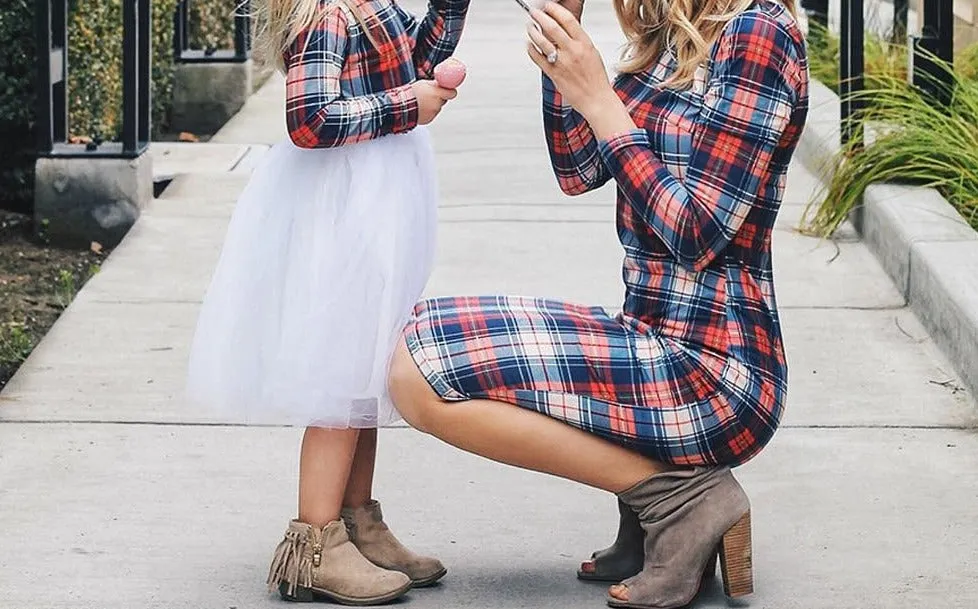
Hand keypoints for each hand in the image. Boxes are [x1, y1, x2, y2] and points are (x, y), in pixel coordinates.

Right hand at [412, 80, 457, 124]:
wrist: (401, 106)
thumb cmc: (411, 93)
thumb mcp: (423, 83)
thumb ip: (435, 84)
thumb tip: (441, 84)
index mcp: (437, 94)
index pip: (452, 93)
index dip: (449, 91)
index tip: (447, 90)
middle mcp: (437, 104)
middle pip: (444, 100)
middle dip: (439, 97)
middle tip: (430, 95)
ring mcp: (434, 113)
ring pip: (437, 107)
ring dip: (433, 105)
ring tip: (422, 101)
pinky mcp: (429, 119)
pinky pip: (432, 114)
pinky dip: (428, 111)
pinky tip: (420, 108)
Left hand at [526, 3, 614, 117]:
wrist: (596, 99)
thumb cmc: (595, 78)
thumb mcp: (592, 52)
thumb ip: (578, 40)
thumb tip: (564, 29)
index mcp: (584, 44)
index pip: (568, 20)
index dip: (555, 10)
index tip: (548, 6)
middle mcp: (572, 51)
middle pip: (552, 27)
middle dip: (540, 16)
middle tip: (534, 12)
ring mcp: (562, 63)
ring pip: (542, 42)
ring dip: (533, 32)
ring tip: (529, 27)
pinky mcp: (554, 74)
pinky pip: (538, 59)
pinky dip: (531, 50)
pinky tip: (529, 45)